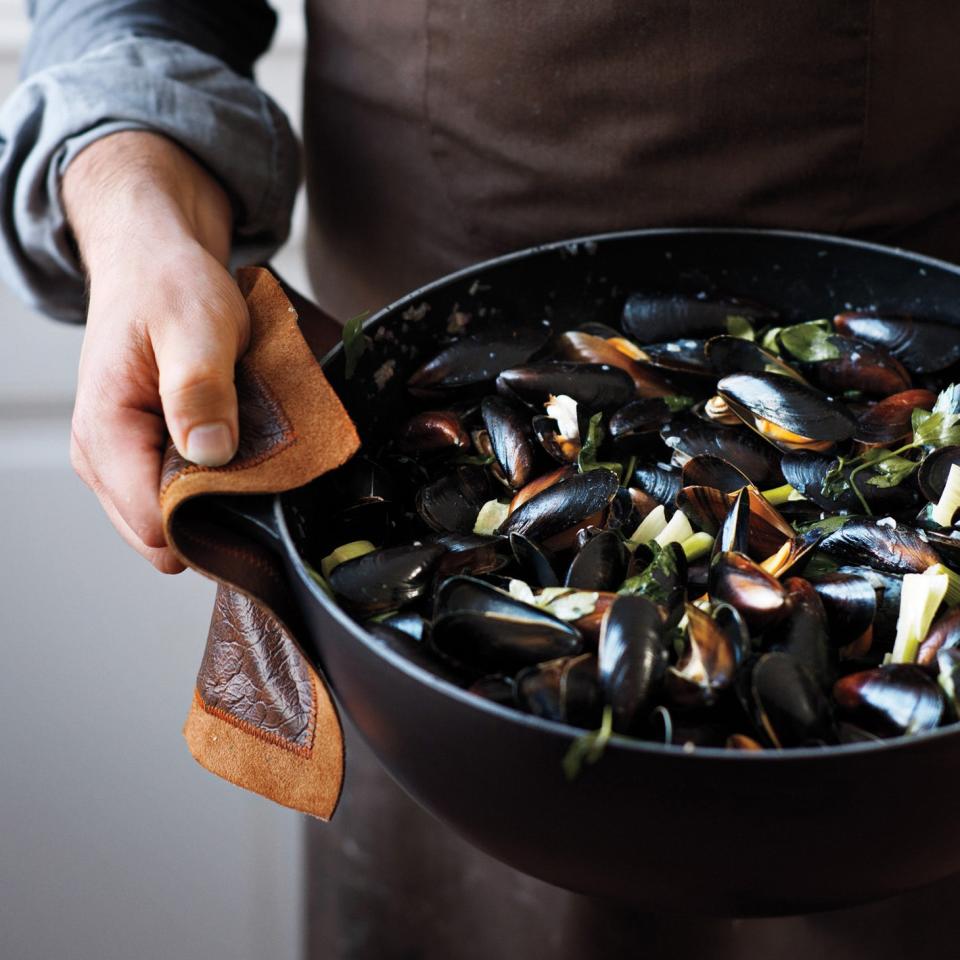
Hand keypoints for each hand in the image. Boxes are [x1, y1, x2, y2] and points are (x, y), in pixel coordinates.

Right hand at [64, 131, 248, 572]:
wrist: (154, 261)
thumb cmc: (169, 287)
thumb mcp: (197, 328)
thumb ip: (200, 391)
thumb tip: (211, 455)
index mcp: (107, 435)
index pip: (155, 526)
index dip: (211, 520)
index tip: (257, 487)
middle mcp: (103, 460)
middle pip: (164, 538)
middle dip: (217, 515)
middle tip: (259, 465)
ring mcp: (121, 463)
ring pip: (175, 523)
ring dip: (218, 499)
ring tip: (245, 448)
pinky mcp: (144, 456)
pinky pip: (181, 497)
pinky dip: (214, 484)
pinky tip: (234, 448)